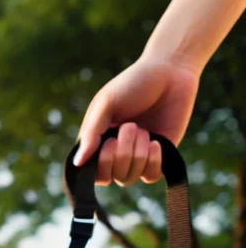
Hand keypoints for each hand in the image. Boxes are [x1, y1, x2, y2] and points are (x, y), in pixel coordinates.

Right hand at [75, 58, 199, 185]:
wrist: (171, 71)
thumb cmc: (133, 84)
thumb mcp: (106, 104)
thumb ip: (91, 134)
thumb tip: (77, 163)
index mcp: (97, 143)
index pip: (93, 174)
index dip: (101, 164)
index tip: (109, 141)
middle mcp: (115, 154)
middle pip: (113, 177)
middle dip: (122, 153)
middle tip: (130, 126)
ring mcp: (137, 157)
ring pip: (130, 177)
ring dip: (138, 153)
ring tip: (144, 129)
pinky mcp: (159, 156)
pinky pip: (151, 176)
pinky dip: (153, 162)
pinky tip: (156, 143)